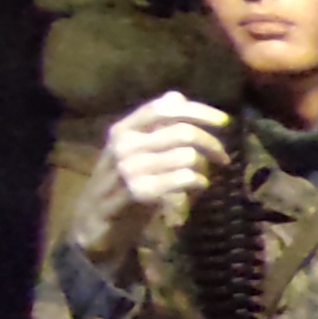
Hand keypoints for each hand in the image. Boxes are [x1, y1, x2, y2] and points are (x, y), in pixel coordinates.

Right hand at [74, 92, 233, 269]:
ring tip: (203, 177)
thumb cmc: (120, 185)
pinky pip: (181, 179)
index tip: (224, 122)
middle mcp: (124, 144)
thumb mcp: (136, 152)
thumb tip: (177, 96)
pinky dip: (197, 182)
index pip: (164, 108)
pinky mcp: (137, 193)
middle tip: (223, 158)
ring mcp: (128, 169)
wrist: (93, 222)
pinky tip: (198, 187)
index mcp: (124, 129)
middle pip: (182, 132)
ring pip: (186, 156)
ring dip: (204, 167)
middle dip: (211, 143)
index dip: (198, 111)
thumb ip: (155, 126)